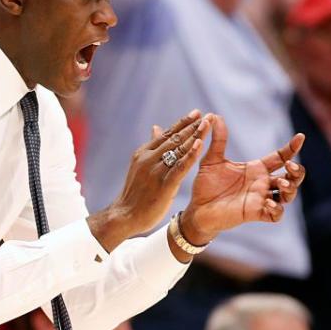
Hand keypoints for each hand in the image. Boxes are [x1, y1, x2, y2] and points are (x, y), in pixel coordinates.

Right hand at [88, 111, 209, 250]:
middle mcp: (148, 158)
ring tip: (207, 125)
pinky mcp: (163, 185)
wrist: (124, 216)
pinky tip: (200, 144)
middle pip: (174, 139)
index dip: (182, 124)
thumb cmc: (134, 194)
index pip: (166, 135)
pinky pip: (179, 167)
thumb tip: (156, 127)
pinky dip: (190, 155)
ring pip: (178, 149)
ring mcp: (155, 171)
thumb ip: (151, 148)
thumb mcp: (140, 166)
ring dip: (194, 136)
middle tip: (205, 115)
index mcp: (143, 153)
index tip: (195, 113)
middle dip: (191, 126)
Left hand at [180, 114, 304, 243]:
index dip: (291, 148)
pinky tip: (269, 203)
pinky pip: (275, 215)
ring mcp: (260, 199)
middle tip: (290, 166)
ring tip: (281, 183)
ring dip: (290, 188)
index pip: (280, 157)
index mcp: (256, 169)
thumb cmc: (206, 185)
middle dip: (298, 171)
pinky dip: (277, 209)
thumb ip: (217, 139)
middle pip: (292, 177)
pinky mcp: (255, 213)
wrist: (197, 208)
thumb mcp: (211, 160)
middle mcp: (262, 184)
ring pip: (288, 196)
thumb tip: (214, 116)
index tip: (300, 137)